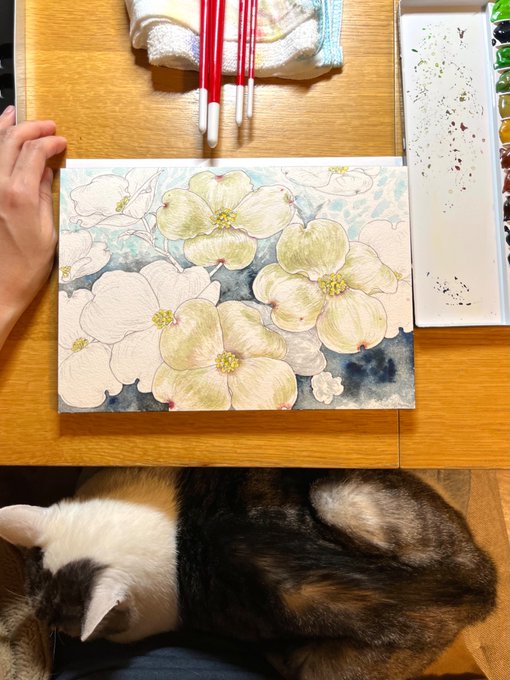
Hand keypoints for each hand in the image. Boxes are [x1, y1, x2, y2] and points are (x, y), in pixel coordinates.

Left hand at [0, 105, 66, 349]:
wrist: (0, 285)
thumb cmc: (27, 266)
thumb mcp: (49, 232)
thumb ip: (45, 197)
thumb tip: (47, 174)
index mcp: (19, 195)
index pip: (34, 153)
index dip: (50, 143)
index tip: (61, 142)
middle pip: (12, 142)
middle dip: (31, 128)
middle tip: (47, 126)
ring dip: (6, 128)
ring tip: (14, 115)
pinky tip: (0, 138)